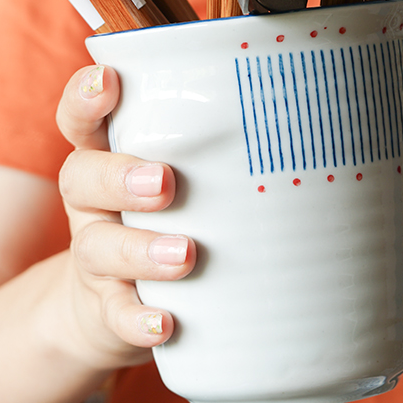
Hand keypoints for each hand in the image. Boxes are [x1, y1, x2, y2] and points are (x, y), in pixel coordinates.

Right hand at [55, 64, 195, 366]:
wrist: (112, 309)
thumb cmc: (164, 224)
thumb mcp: (181, 183)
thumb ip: (217, 153)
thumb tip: (320, 118)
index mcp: (108, 162)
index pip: (82, 120)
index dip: (84, 98)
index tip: (109, 80)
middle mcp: (92, 204)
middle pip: (81, 177)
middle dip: (119, 176)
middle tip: (164, 182)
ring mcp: (97, 257)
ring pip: (99, 248)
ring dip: (139, 250)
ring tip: (185, 255)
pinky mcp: (106, 307)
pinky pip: (114, 313)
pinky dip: (138, 319)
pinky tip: (165, 322)